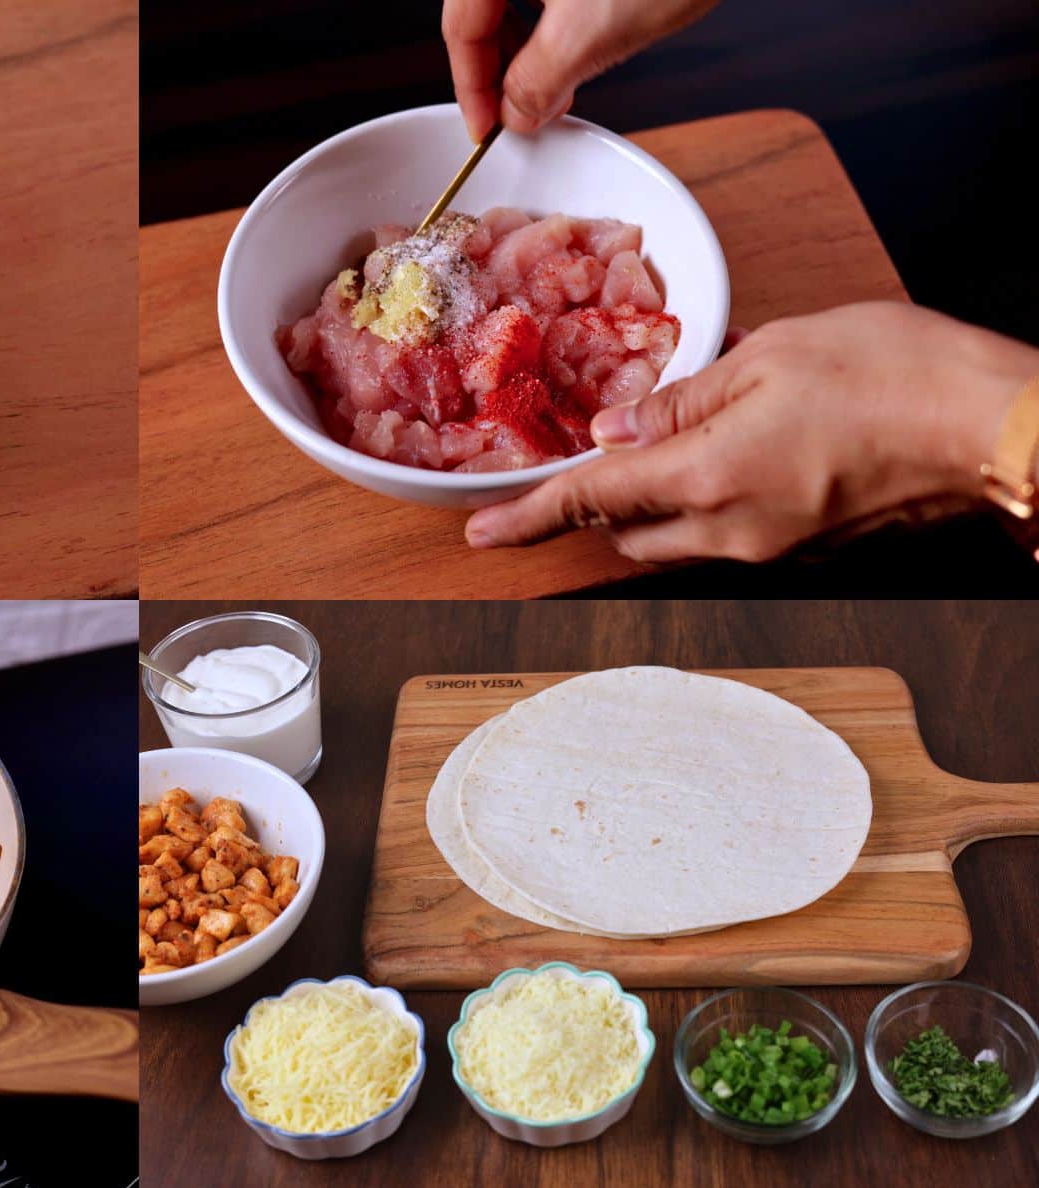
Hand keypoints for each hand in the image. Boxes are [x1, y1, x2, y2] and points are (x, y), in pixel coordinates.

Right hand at [443, 0, 720, 140]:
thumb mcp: (589, 33)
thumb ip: (537, 82)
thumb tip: (516, 112)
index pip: (460, 27)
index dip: (470, 87)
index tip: (486, 130)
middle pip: (481, 12)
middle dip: (500, 67)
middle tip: (520, 111)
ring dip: (530, 46)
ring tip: (556, 82)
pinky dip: (558, 19)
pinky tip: (585, 41)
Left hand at [464, 302, 1038, 561]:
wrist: (997, 428)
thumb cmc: (895, 373)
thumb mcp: (771, 357)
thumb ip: (682, 400)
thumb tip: (617, 432)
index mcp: (708, 478)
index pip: (590, 504)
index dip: (527, 519)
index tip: (479, 534)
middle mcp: (731, 530)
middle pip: (627, 533)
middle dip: (596, 504)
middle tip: (587, 463)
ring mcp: (773, 550)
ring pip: (677, 540)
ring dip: (652, 505)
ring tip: (667, 446)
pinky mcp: (807, 552)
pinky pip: (728, 535)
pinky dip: (707, 502)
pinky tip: (733, 451)